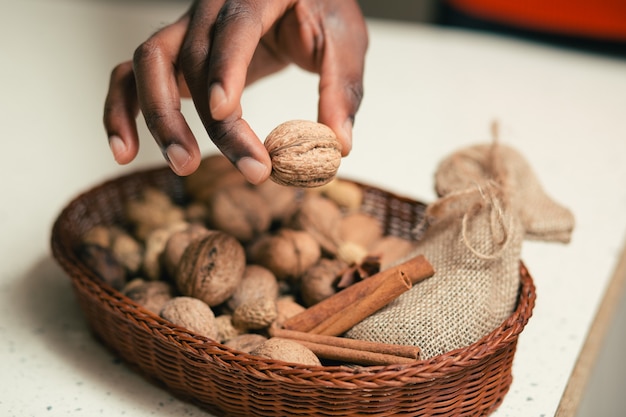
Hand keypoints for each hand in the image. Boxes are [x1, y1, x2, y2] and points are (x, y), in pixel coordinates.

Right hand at [103, 0, 367, 183]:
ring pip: (148, 63)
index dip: (226, 68)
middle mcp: (210, 6)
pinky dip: (121, 110)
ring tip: (183, 165)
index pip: (235, 26)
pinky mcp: (174, 52)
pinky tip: (125, 152)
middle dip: (216, 122)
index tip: (227, 112)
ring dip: (158, 117)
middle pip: (192, 58)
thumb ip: (342, 87)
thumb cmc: (318, 11)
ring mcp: (185, 28)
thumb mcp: (343, 41)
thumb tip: (340, 145)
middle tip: (252, 169)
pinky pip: (130, 75)